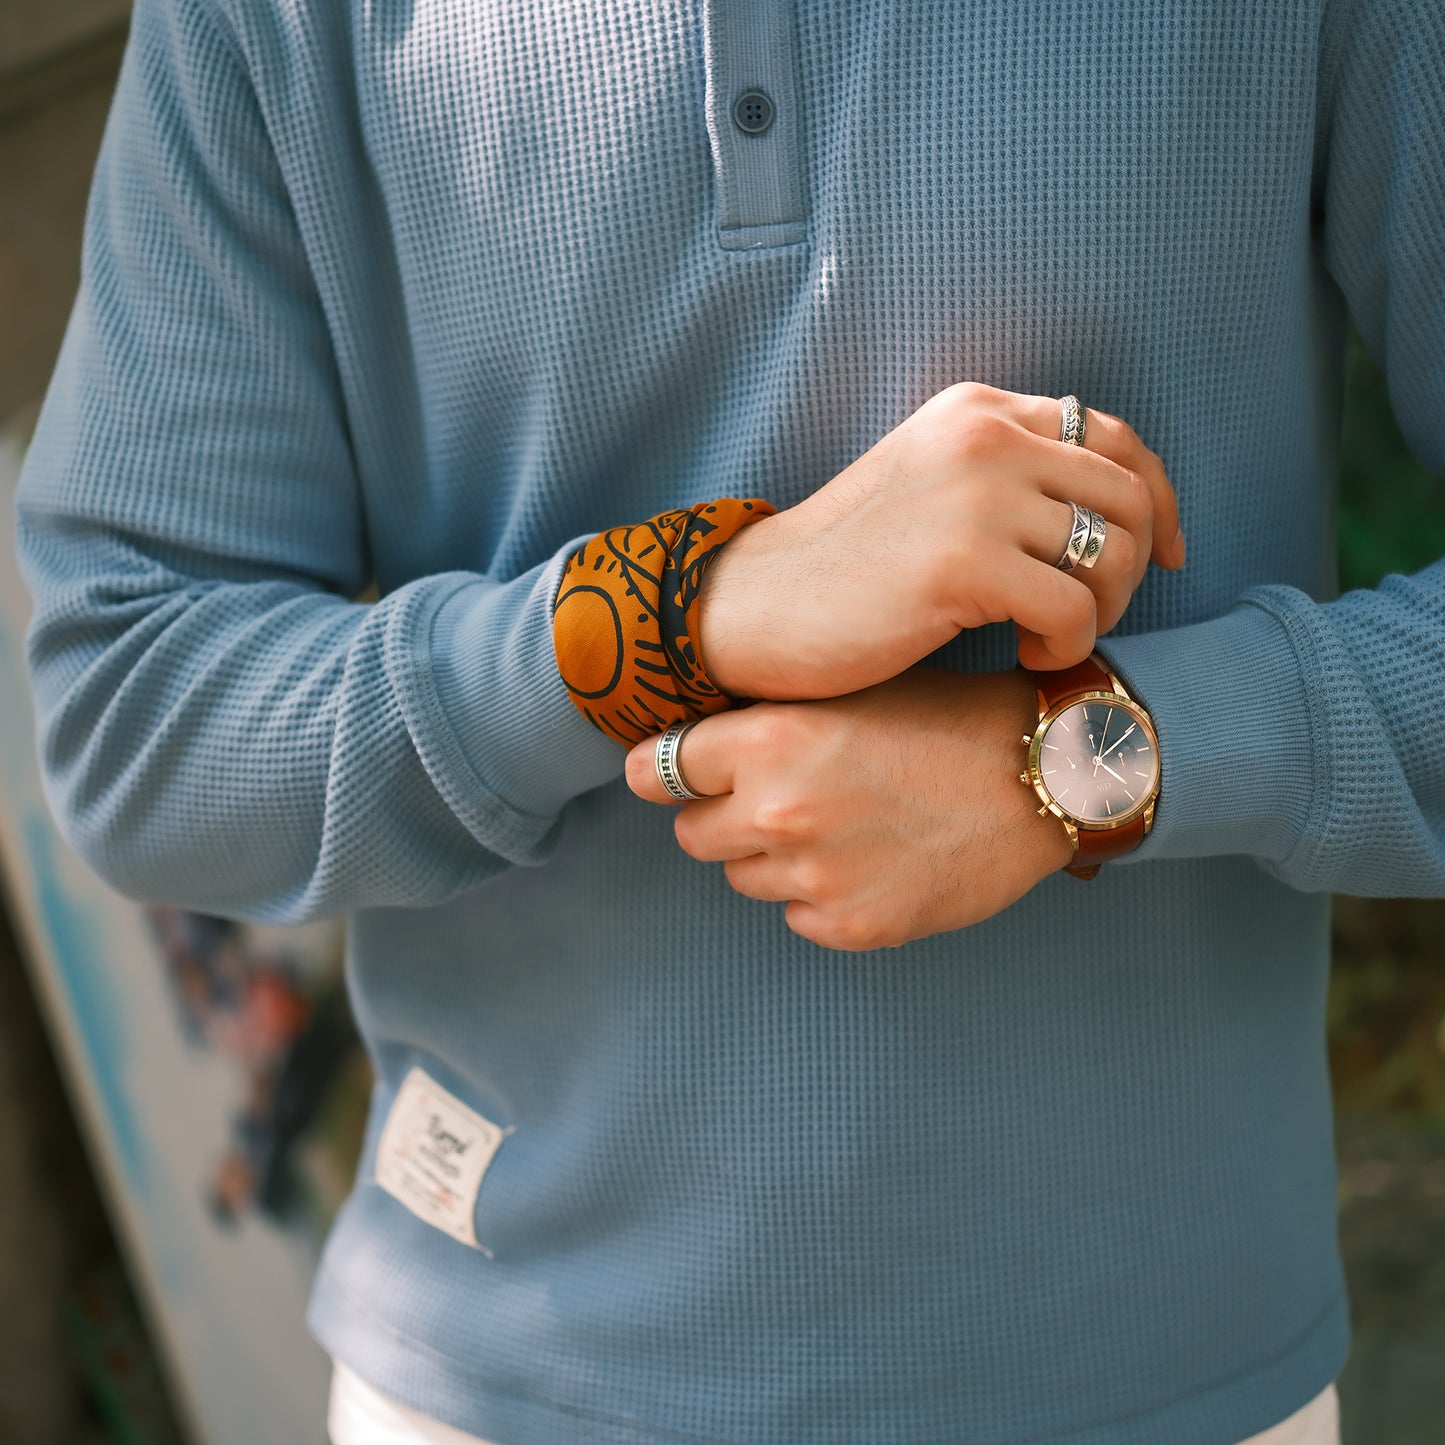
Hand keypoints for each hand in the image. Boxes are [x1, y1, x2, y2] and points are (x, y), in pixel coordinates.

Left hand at [624, 667, 1075, 951]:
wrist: (1041, 775)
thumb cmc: (945, 720)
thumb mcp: (846, 692)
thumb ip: (762, 723)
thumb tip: (683, 751)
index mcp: (770, 737)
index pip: (658, 770)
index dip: (672, 771)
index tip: (680, 777)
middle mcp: (780, 809)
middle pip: (692, 833)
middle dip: (726, 818)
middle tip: (783, 798)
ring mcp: (815, 874)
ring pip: (744, 878)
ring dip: (776, 858)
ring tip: (845, 825)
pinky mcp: (852, 926)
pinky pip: (798, 918)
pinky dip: (823, 898)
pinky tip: (874, 861)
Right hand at [697, 382, 1183, 701]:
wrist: (756, 607)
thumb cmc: (846, 568)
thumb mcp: (932, 490)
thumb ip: (1010, 479)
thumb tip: (1119, 514)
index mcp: (978, 410)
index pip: (1115, 438)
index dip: (1160, 499)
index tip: (1167, 555)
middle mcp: (984, 435)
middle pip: (1130, 496)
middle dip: (1135, 569)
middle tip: (1090, 616)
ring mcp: (974, 494)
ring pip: (1114, 553)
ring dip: (1102, 612)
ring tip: (1048, 637)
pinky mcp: (963, 562)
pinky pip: (1075, 609)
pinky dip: (1067, 647)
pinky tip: (1024, 655)